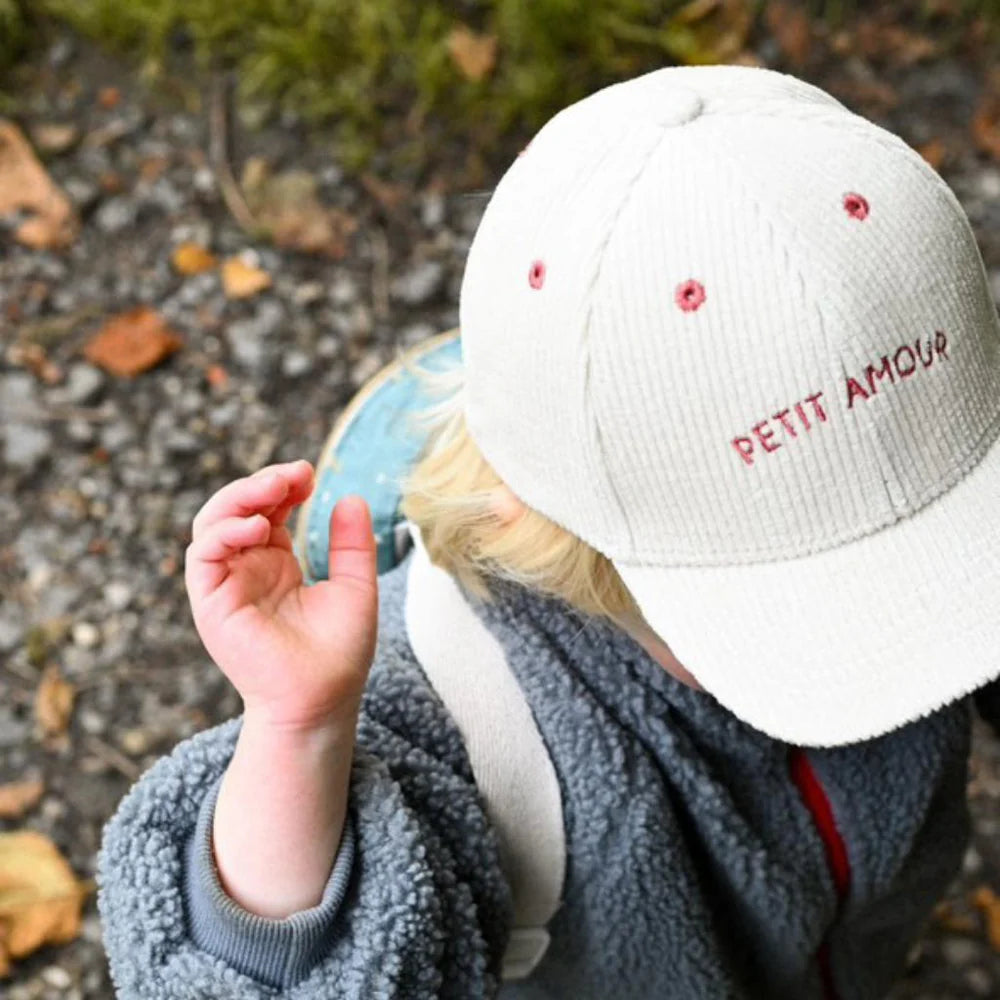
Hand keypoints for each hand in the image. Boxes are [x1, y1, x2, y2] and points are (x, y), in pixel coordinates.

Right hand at [184, 459, 377, 730]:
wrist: (324, 701)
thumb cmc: (339, 653)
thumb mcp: (355, 586)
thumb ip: (352, 545)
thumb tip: (351, 498)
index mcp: (276, 564)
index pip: (267, 510)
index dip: (283, 487)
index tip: (310, 475)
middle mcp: (246, 570)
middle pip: (236, 509)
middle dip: (261, 484)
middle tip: (295, 473)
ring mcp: (226, 586)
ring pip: (212, 524)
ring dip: (239, 498)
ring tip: (276, 488)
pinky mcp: (211, 604)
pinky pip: (203, 557)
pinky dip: (224, 533)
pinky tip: (257, 526)